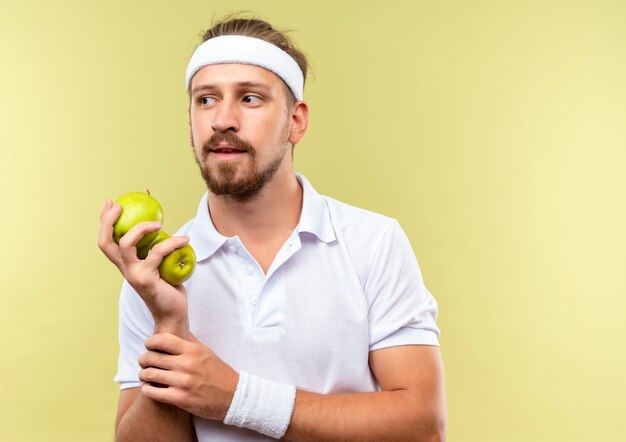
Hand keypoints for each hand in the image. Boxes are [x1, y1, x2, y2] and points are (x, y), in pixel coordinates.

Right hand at [97, 199, 189, 332]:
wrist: (173, 313)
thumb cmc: (169, 287)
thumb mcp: (159, 265)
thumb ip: (155, 250)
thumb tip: (162, 226)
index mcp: (126, 265)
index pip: (107, 242)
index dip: (104, 222)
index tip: (111, 203)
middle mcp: (125, 269)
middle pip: (105, 242)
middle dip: (108, 221)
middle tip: (121, 206)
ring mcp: (134, 274)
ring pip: (126, 244)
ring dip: (141, 228)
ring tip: (159, 223)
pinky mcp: (147, 279)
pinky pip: (157, 253)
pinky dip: (172, 242)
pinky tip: (185, 239)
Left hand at [138, 333, 238, 420]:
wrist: (232, 395)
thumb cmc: (218, 372)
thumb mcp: (206, 352)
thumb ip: (190, 341)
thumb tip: (178, 327)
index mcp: (193, 350)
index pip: (162, 340)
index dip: (150, 342)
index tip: (149, 346)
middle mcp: (187, 364)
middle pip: (151, 357)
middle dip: (143, 359)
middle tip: (144, 362)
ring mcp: (183, 382)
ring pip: (149, 374)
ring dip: (143, 375)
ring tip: (145, 375)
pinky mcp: (180, 399)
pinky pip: (152, 392)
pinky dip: (147, 390)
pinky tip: (150, 388)